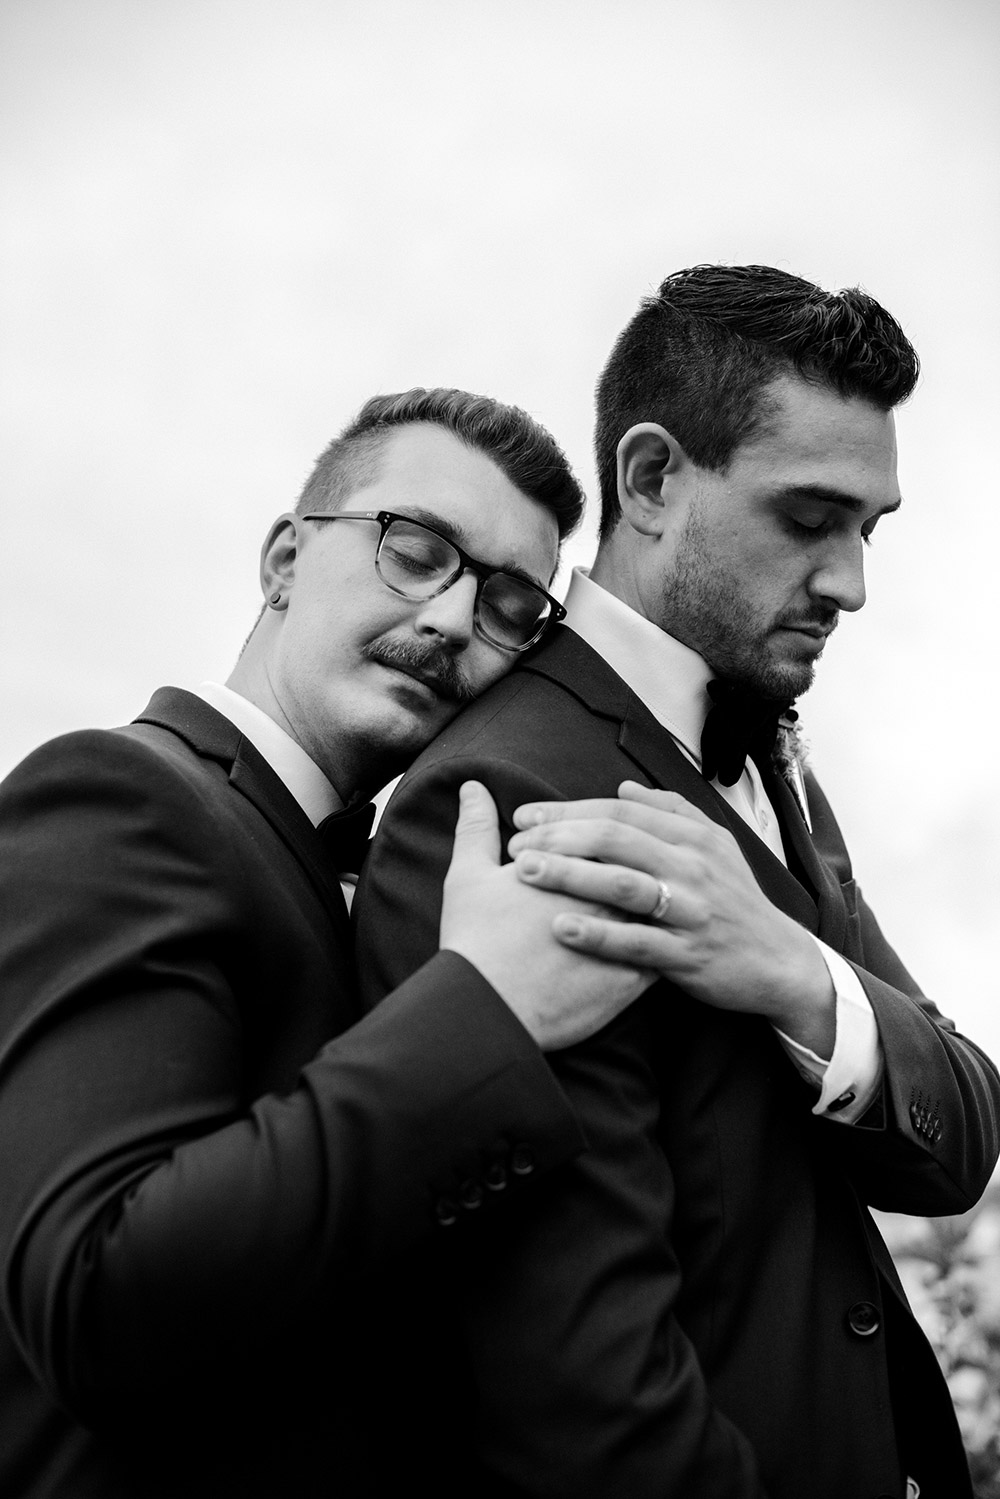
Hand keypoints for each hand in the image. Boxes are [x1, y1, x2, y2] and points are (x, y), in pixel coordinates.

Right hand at [439, 781, 652, 1050]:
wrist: (487, 1008)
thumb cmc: (476, 940)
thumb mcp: (469, 874)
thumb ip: (476, 826)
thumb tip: (472, 786)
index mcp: (576, 864)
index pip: (606, 836)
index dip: (594, 837)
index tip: (583, 847)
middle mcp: (610, 896)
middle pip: (639, 869)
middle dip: (634, 867)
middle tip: (618, 876)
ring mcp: (626, 938)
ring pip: (658, 913)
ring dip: (654, 907)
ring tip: (644, 909)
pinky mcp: (633, 981)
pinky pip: (661, 959)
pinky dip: (657, 951)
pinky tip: (649, 950)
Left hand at [507, 780, 834, 1054]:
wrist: (778, 961)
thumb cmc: (735, 901)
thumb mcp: (715, 846)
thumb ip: (670, 812)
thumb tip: (623, 788)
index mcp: (694, 837)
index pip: (621, 811)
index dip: (569, 810)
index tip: (525, 816)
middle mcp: (694, 867)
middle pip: (617, 839)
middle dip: (559, 836)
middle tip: (516, 843)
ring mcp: (692, 911)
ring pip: (624, 885)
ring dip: (569, 876)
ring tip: (525, 873)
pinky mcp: (689, 955)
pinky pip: (637, 943)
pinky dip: (598, 935)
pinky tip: (559, 928)